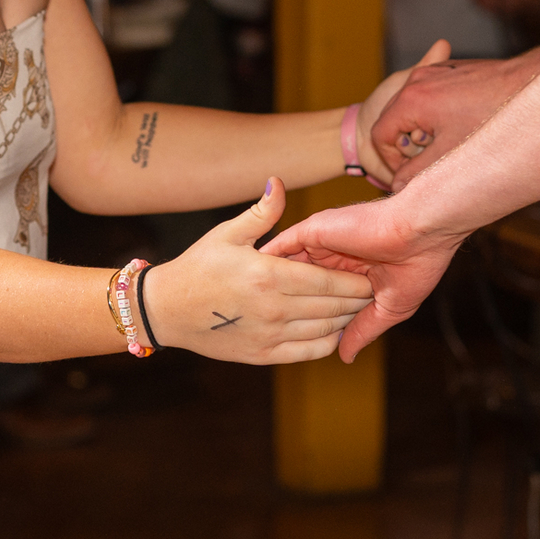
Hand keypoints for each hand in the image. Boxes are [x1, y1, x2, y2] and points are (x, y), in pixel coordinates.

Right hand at [148, 179, 373, 365]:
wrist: (167, 310)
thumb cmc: (198, 266)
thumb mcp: (227, 233)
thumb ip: (262, 212)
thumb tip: (279, 182)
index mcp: (267, 275)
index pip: (326, 281)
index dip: (353, 280)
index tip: (369, 274)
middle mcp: (272, 309)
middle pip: (332, 307)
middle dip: (357, 299)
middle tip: (372, 289)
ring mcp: (269, 335)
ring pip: (325, 330)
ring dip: (346, 319)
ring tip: (356, 307)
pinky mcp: (262, 356)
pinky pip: (309, 352)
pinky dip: (328, 341)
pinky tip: (333, 329)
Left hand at [263, 197, 469, 359]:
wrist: (422, 231)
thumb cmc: (417, 268)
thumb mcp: (390, 308)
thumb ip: (363, 329)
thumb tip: (344, 356)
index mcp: (352, 276)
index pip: (320, 302)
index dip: (306, 320)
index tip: (283, 338)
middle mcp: (333, 260)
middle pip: (297, 286)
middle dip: (278, 303)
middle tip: (253, 322)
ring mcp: (322, 245)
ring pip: (286, 266)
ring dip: (267, 282)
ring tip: (241, 302)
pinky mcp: (314, 231)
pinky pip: (282, 245)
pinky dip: (266, 259)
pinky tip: (247, 275)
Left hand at [354, 39, 449, 182]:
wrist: (356, 134)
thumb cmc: (379, 104)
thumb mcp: (404, 82)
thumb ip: (425, 66)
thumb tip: (443, 43)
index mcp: (440, 118)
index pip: (450, 119)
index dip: (433, 117)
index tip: (421, 112)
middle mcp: (440, 141)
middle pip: (444, 140)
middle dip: (422, 134)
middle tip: (411, 130)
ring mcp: (429, 161)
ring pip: (433, 159)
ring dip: (413, 150)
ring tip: (401, 142)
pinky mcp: (416, 179)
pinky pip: (420, 175)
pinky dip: (407, 165)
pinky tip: (398, 157)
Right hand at [368, 49, 539, 188]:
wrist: (536, 86)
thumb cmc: (494, 122)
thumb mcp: (448, 159)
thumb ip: (415, 176)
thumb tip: (399, 188)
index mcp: (412, 100)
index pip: (380, 135)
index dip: (391, 161)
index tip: (410, 176)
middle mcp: (421, 80)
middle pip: (396, 120)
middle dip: (410, 146)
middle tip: (435, 162)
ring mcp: (440, 71)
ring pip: (417, 109)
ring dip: (427, 131)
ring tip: (454, 145)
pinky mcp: (458, 70)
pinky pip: (437, 98)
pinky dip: (442, 116)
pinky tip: (468, 129)